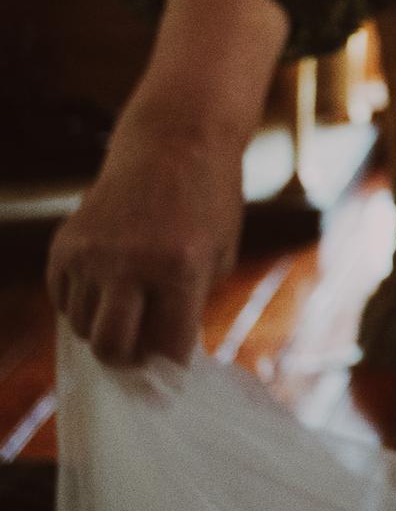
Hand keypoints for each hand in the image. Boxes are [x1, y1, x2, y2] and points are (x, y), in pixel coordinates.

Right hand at [46, 112, 245, 364]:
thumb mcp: (218, 254)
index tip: (170, 367)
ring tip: (129, 300)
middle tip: (140, 348)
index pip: (166, 348)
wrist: (174, 143)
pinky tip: (107, 279)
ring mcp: (90, 255)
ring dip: (104, 325)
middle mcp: (128, 265)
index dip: (169, 364)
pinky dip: (82, 302)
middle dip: (127, 359)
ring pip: (81, 327)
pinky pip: (63, 300)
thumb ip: (188, 304)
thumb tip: (155, 356)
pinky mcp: (64, 246)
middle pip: (110, 347)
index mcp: (179, 269)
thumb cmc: (207, 202)